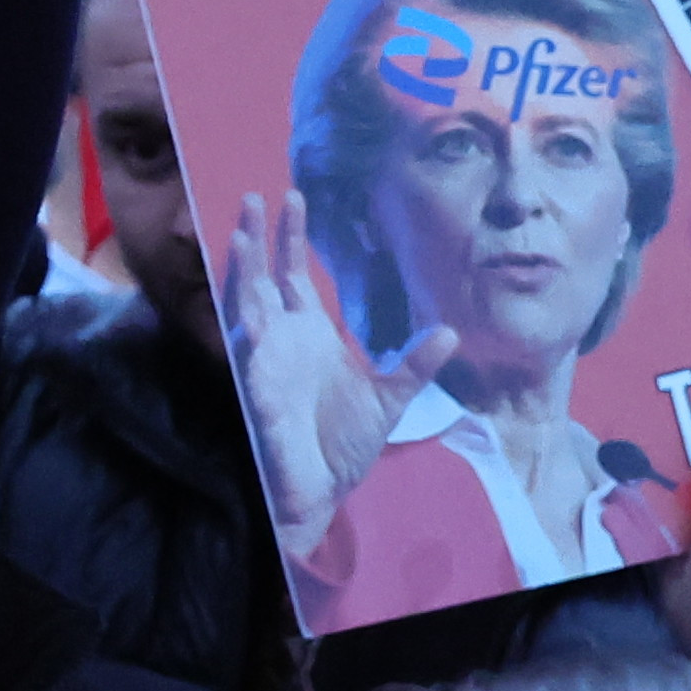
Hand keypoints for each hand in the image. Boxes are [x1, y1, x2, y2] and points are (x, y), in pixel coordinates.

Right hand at [216, 188, 450, 564]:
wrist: (323, 494)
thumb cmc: (345, 448)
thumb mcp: (391, 398)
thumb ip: (414, 363)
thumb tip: (450, 330)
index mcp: (309, 335)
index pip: (292, 274)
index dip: (289, 237)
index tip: (292, 196)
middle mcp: (281, 341)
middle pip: (261, 278)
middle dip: (255, 239)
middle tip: (254, 196)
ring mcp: (265, 363)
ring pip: (244, 306)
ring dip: (240, 274)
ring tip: (240, 235)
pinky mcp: (258, 392)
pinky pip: (247, 357)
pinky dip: (245, 332)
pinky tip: (249, 311)